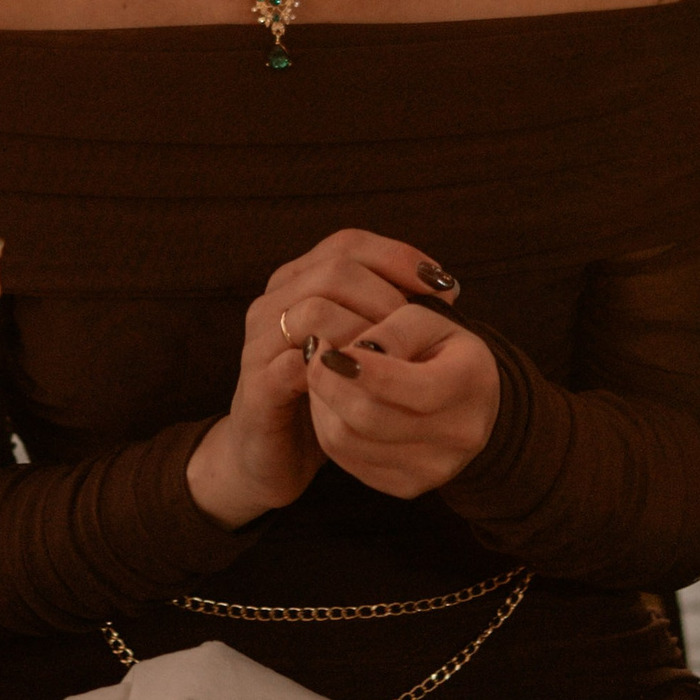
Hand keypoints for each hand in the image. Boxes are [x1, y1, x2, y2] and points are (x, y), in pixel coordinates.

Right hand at [186, 231, 459, 528]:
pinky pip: (294, 367)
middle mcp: (273, 302)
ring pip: (314, 312)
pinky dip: (337, 373)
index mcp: (297, 281)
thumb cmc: (326, 393)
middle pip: (334, 272)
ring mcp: (259, 343)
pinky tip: (368, 387)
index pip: (348, 244)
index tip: (442, 285)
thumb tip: (444, 290)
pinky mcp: (256, 387)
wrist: (270, 454)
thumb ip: (387, 312)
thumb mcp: (358, 344)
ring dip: (365, 333)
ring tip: (397, 359)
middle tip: (422, 328)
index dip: (398, 257)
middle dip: (387, 296)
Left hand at [305, 304, 501, 498]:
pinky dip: (328, 428)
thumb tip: (345, 356)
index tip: (327, 347)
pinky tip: (332, 403)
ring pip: (348, 443)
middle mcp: (457, 433)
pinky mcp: (408, 486)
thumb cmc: (443, 351)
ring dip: (322, 406)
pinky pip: (347, 461)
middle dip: (328, 384)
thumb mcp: (426, 322)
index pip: (407, 386)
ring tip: (322, 377)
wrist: (474, 404)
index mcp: (467, 383)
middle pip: (369, 419)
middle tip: (315, 355)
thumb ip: (390, 331)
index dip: (359, 369)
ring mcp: (433, 468)